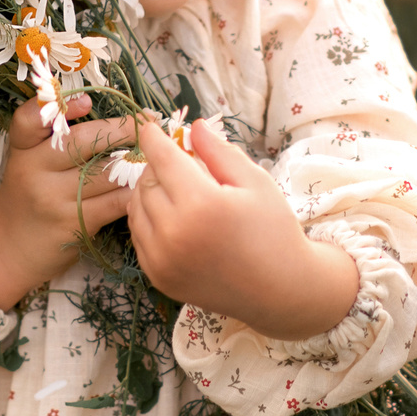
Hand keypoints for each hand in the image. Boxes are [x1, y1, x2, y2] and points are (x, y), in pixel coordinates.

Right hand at [0, 95, 134, 310]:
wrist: (10, 249)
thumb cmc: (28, 196)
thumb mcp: (28, 161)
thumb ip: (50, 136)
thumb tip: (91, 105)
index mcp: (22, 151)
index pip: (28, 121)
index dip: (56, 107)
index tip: (87, 101)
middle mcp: (34, 172)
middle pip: (82, 142)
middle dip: (121, 129)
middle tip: (147, 122)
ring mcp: (54, 200)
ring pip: (106, 172)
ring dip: (135, 161)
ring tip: (155, 152)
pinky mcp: (74, 224)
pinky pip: (115, 202)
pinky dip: (134, 190)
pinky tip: (146, 183)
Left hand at [126, 117, 359, 340]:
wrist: (280, 290)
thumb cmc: (273, 229)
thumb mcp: (254, 181)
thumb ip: (219, 152)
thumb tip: (192, 126)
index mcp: (201, 204)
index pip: (163, 158)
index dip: (154, 137)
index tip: (150, 124)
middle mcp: (174, 234)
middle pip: (147, 181)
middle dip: (158, 165)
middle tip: (180, 163)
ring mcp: (162, 260)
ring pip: (136, 207)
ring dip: (149, 191)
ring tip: (176, 188)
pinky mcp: (158, 277)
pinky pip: (138, 236)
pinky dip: (148, 219)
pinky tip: (172, 215)